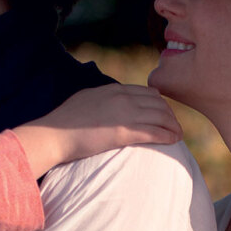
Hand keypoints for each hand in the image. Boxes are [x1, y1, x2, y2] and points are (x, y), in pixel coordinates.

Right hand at [14, 83, 181, 174]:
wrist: (53, 134)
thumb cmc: (64, 122)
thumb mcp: (86, 99)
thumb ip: (102, 99)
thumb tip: (107, 103)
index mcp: (113, 89)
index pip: (147, 92)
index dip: (160, 104)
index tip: (164, 114)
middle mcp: (122, 98)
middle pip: (158, 103)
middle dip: (170, 114)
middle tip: (174, 126)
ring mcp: (124, 114)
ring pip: (160, 116)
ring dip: (172, 126)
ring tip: (178, 135)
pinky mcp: (123, 132)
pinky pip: (154, 132)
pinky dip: (167, 136)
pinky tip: (173, 141)